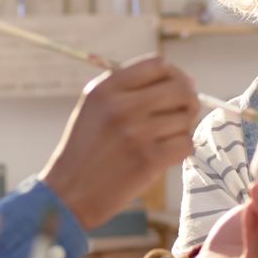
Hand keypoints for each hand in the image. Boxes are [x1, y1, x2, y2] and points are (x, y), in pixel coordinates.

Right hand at [40, 56, 199, 229]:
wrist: (69, 193)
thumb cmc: (85, 149)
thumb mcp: (94, 107)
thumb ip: (128, 88)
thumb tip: (182, 81)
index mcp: (106, 89)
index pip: (157, 64)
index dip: (175, 74)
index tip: (177, 88)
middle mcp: (121, 107)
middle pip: (180, 88)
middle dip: (189, 100)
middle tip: (184, 113)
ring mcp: (136, 134)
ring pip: (186, 119)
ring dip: (182, 129)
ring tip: (164, 139)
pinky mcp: (148, 160)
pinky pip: (186, 144)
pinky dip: (181, 150)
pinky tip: (165, 155)